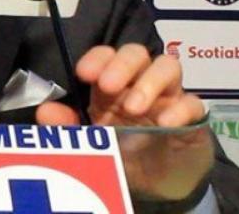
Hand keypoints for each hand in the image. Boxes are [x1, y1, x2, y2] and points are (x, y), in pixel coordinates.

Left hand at [35, 44, 214, 202]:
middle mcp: (140, 84)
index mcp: (112, 87)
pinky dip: (180, 109)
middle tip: (109, 87)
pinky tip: (164, 124)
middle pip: (136, 53)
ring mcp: (168, 98)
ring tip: (135, 108)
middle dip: (122, 64)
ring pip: (168, 66)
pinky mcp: (192, 118)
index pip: (106, 57)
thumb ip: (66, 127)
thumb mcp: (91, 144)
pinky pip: (193, 103)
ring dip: (150, 82)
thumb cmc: (122, 154)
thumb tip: (45, 110)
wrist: (157, 186)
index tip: (84, 74)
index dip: (97, 59)